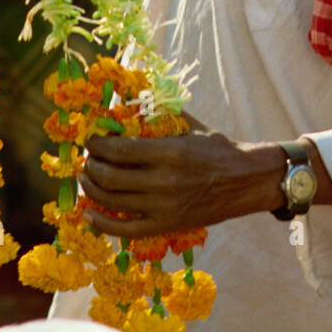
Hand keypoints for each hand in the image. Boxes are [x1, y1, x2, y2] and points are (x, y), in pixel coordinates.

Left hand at [81, 117, 287, 238]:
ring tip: (86, 178)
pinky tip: (89, 214)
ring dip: (92, 189)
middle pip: (111, 177)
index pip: (119, 150)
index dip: (98, 146)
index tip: (91, 141)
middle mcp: (164, 181)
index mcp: (170, 152)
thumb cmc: (217, 149)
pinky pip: (126, 230)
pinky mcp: (167, 225)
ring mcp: (164, 207)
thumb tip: (130, 101)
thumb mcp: (191, 125)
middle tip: (87, 159)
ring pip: (113, 202)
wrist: (246, 182)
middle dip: (91, 166)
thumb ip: (162, 114)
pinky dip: (103, 224)